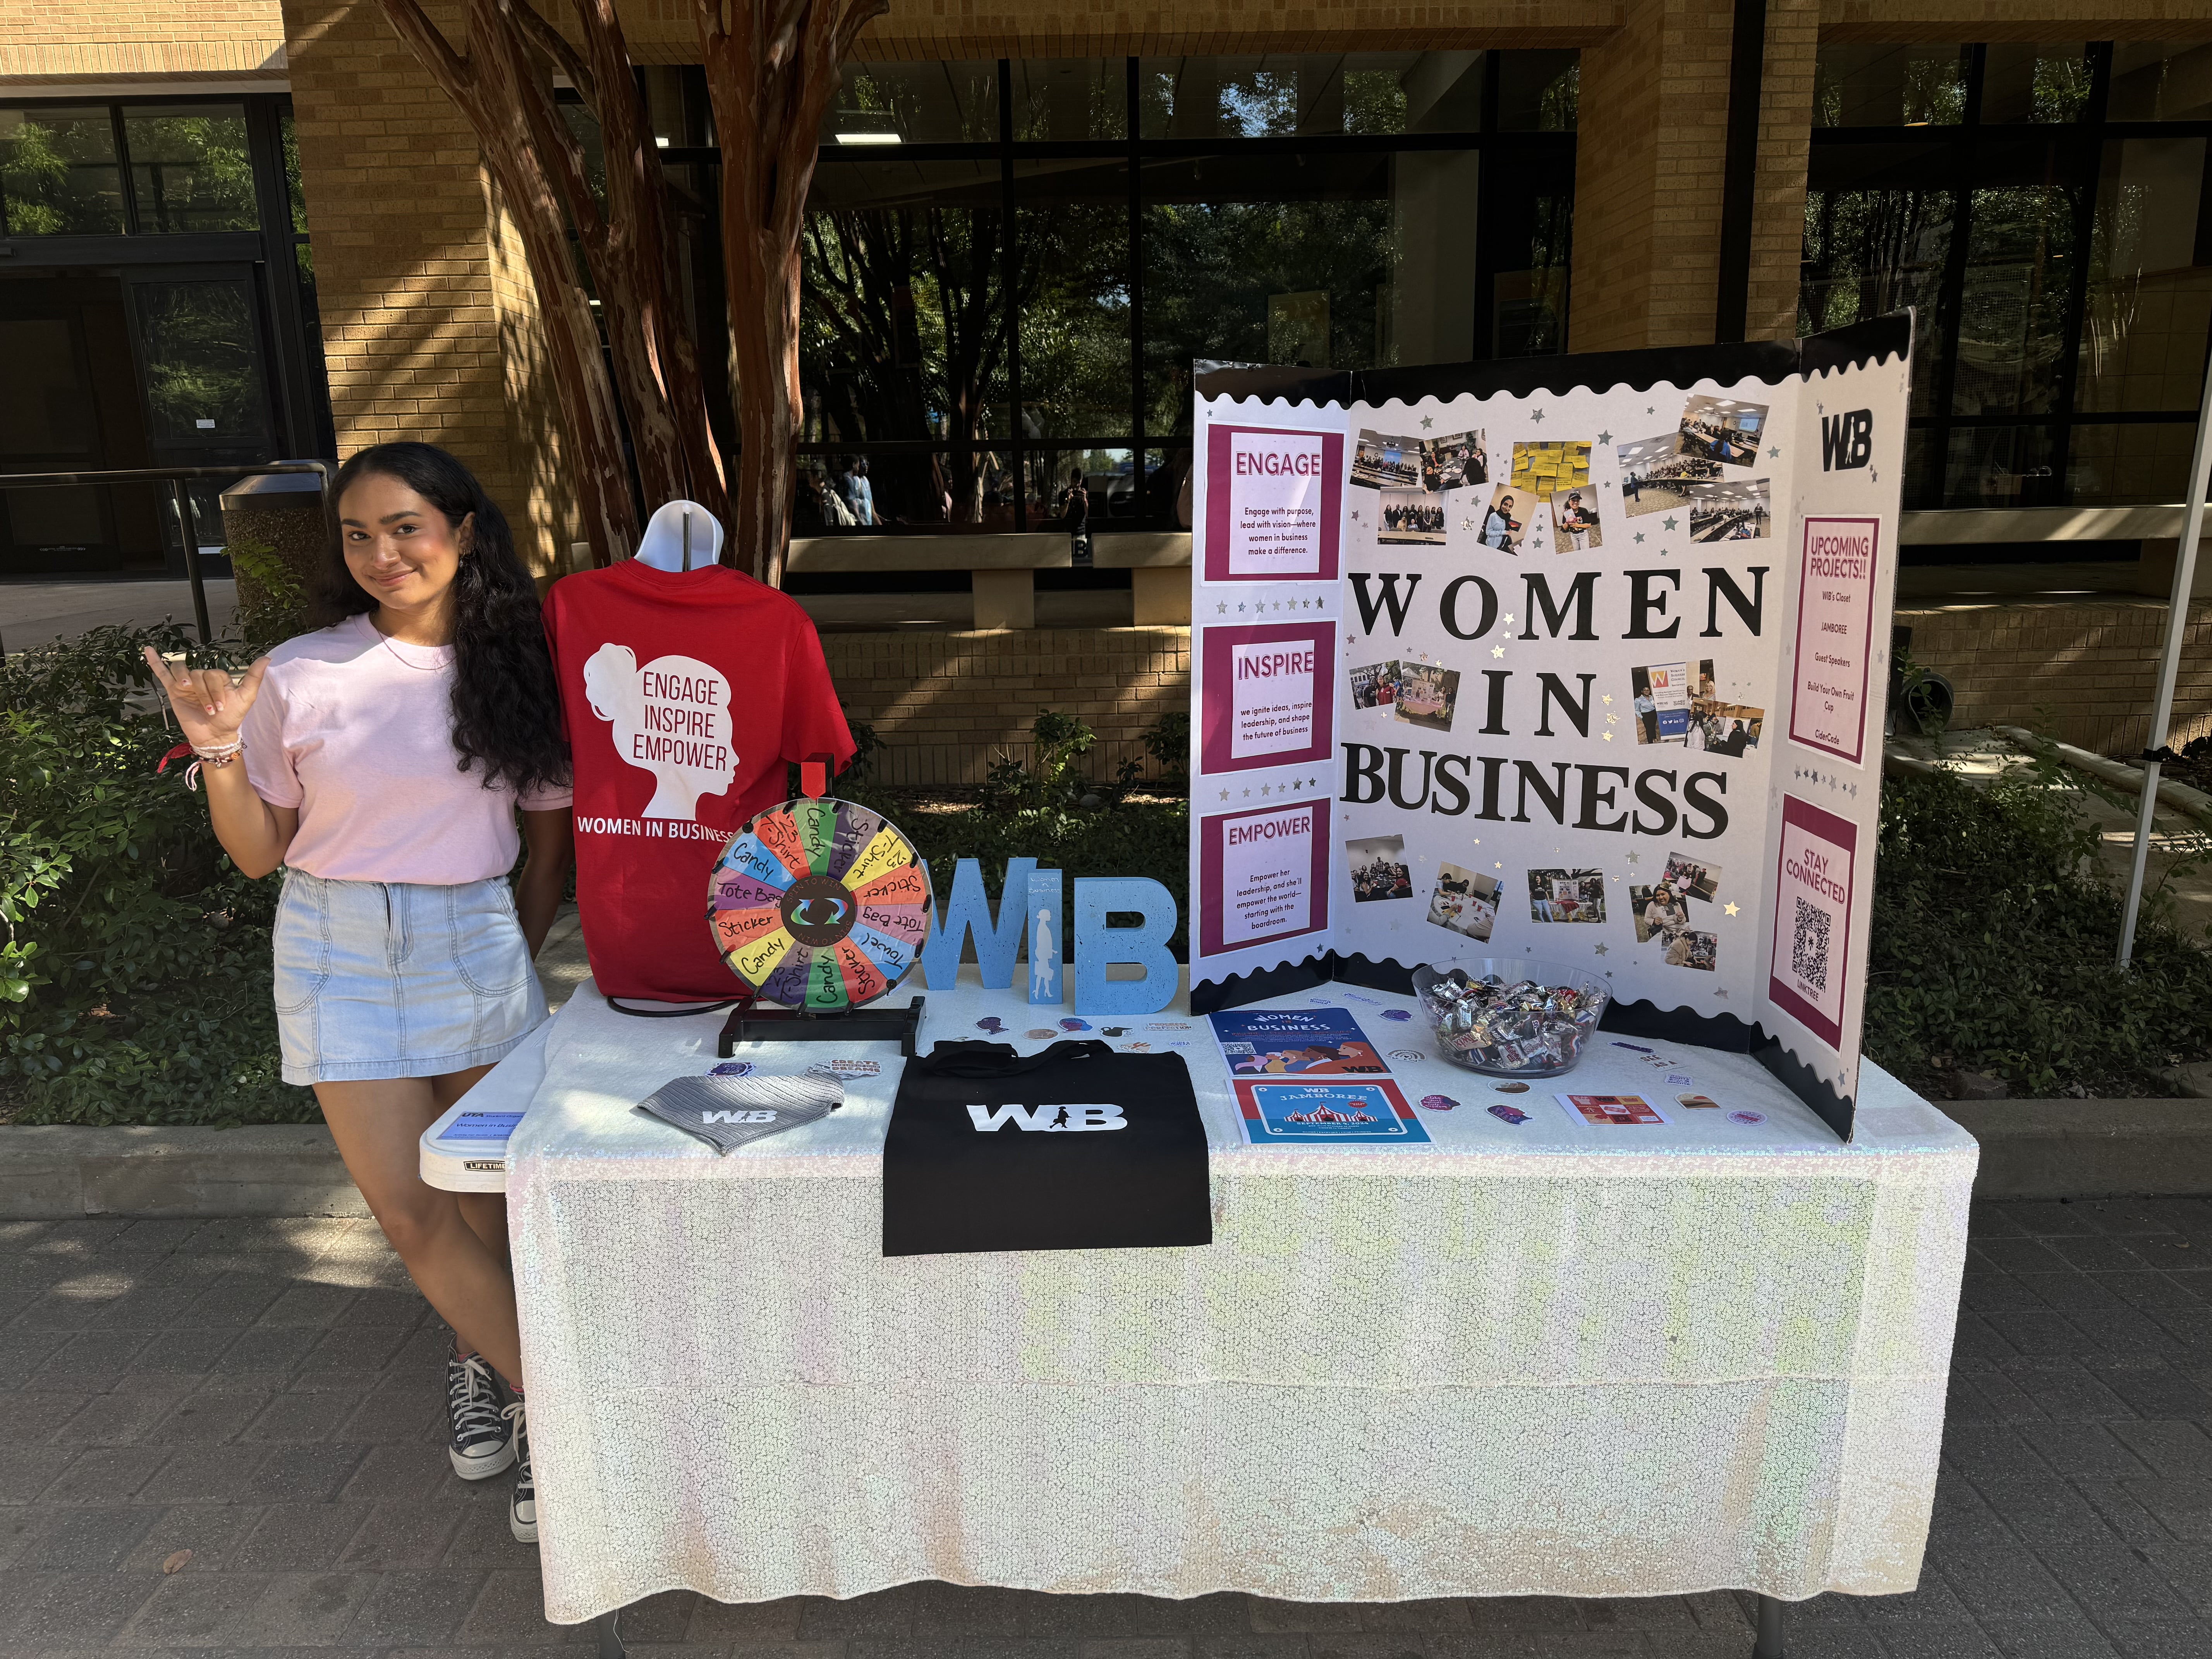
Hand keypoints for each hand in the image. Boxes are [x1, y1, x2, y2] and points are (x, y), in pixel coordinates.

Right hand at [142, 646, 269, 749]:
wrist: (215, 735)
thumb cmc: (231, 717)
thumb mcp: (246, 696)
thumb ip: (254, 677)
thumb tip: (267, 658)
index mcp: (217, 678)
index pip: (214, 674)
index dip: (217, 690)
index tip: (221, 707)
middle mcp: (201, 679)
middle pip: (198, 674)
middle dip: (205, 693)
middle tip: (211, 709)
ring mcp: (186, 684)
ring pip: (183, 672)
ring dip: (188, 682)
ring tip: (188, 689)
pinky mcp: (173, 691)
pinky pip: (163, 673)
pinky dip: (155, 662)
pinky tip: (147, 650)